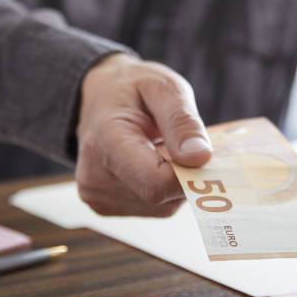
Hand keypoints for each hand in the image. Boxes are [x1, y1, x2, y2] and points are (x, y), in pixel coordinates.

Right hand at [76, 53, 211, 216]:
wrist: (98, 98)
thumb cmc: (132, 89)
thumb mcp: (164, 88)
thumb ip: (182, 121)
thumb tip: (201, 157)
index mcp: (107, 142)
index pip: (157, 183)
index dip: (189, 174)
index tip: (201, 152)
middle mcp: (96, 178)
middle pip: (163, 196)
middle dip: (185, 174)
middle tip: (183, 145)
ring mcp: (99, 197)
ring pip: (163, 206)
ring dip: (175, 182)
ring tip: (163, 150)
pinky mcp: (105, 207)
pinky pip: (154, 208)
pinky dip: (164, 189)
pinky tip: (154, 163)